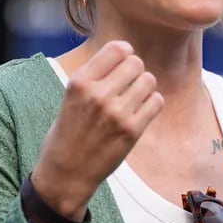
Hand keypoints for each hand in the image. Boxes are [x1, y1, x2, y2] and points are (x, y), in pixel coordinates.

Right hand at [31, 41, 163, 220]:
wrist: (66, 174)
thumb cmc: (68, 133)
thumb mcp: (71, 96)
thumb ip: (95, 75)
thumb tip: (125, 53)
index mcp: (79, 82)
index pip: (116, 49)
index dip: (125, 52)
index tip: (123, 62)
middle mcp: (98, 94)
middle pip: (136, 62)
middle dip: (135, 71)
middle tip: (128, 84)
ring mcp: (116, 113)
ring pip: (149, 80)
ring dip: (144, 87)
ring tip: (134, 98)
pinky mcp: (132, 131)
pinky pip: (156, 101)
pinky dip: (152, 103)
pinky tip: (140, 111)